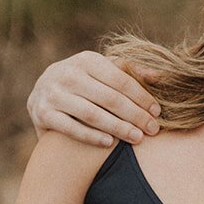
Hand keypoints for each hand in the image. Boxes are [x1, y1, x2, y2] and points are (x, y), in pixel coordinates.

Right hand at [27, 52, 161, 146]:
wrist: (42, 95)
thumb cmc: (83, 84)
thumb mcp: (102, 72)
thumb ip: (128, 72)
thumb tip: (161, 76)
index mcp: (86, 60)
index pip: (120, 80)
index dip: (141, 97)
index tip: (157, 112)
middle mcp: (67, 73)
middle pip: (109, 98)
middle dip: (135, 115)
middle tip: (153, 130)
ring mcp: (52, 93)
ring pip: (91, 114)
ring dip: (118, 127)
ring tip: (137, 138)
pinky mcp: (42, 113)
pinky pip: (71, 128)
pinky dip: (91, 136)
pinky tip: (110, 143)